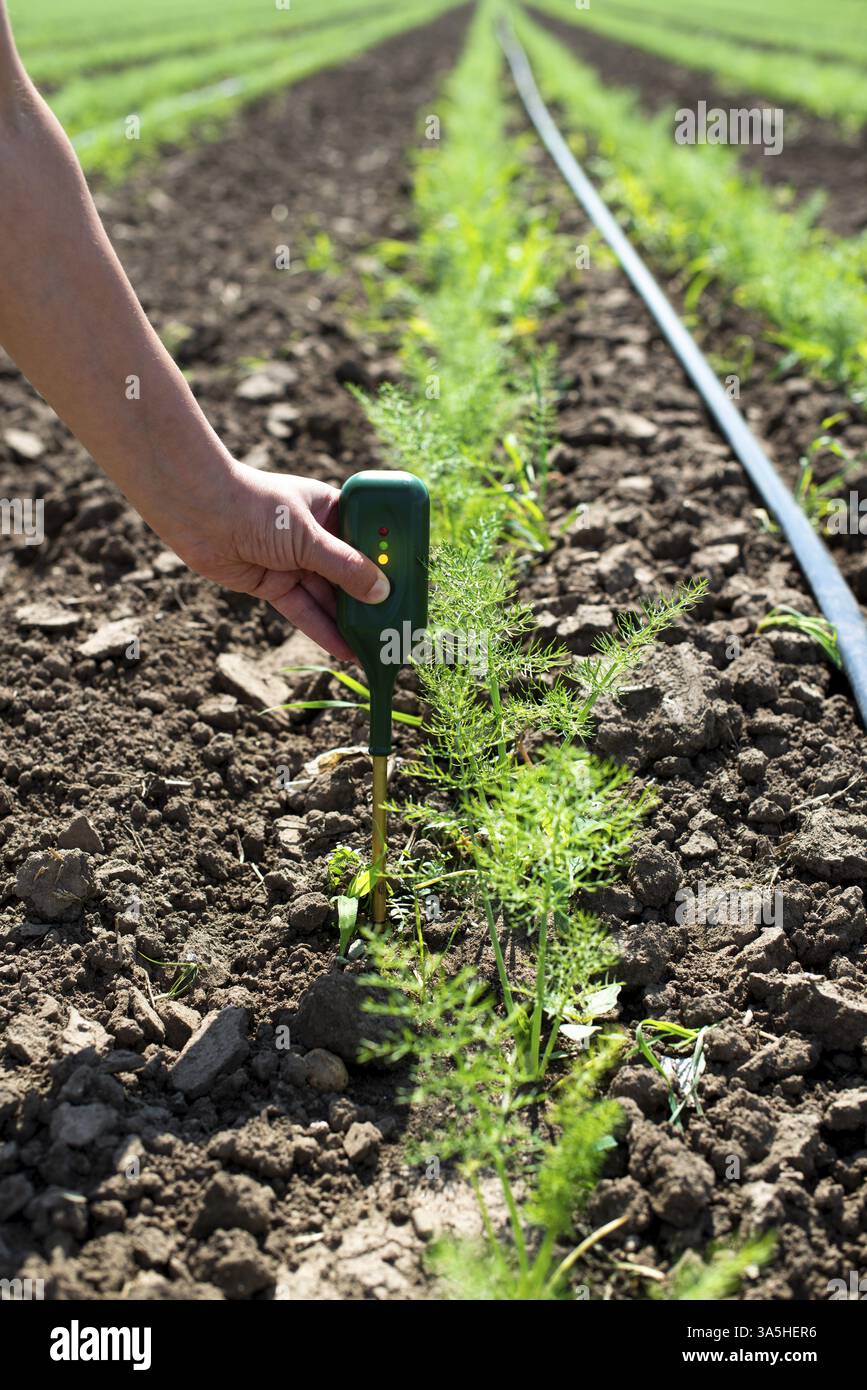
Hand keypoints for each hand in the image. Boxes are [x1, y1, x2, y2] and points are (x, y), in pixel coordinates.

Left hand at [164, 463, 388, 660]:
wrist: (196, 511)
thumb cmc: (255, 507)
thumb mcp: (307, 537)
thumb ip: (345, 567)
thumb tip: (381, 593)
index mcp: (331, 509)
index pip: (371, 537)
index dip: (391, 561)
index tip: (411, 586)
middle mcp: (316, 536)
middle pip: (352, 573)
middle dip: (372, 599)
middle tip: (398, 626)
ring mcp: (294, 562)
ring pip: (330, 597)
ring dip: (351, 621)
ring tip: (377, 646)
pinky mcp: (274, 584)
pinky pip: (304, 611)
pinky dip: (324, 630)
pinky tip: (346, 650)